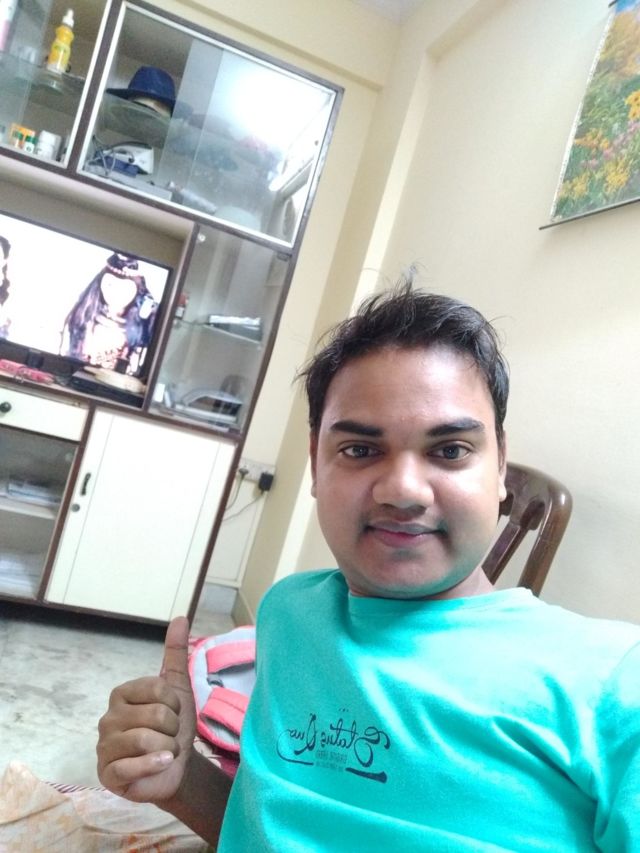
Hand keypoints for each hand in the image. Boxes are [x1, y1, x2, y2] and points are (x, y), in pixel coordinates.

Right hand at [96, 615, 196, 803]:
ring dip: (167, 748)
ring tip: (165, 752)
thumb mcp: (178, 689)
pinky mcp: (108, 775)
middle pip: (156, 716)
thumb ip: (175, 654)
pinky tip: (161, 765)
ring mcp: (104, 748)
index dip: (175, 704)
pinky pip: (133, 766)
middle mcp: (107, 718)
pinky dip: (155, 766)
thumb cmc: (173, 727)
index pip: (159, 689)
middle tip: (169, 736)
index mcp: (122, 694)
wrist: (176, 769)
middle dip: (173, 729)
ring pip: (146, 740)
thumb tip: (180, 617)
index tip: (173, 713)